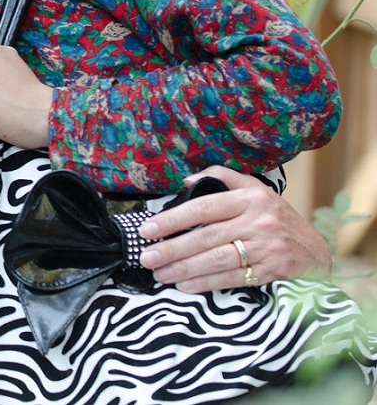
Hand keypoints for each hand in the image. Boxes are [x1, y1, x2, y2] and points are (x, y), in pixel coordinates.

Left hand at [138, 165, 330, 291]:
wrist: (315, 250)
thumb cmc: (276, 218)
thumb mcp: (256, 190)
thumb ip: (222, 177)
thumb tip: (187, 179)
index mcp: (250, 198)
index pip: (203, 207)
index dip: (173, 219)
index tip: (148, 229)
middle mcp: (258, 222)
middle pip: (206, 236)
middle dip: (172, 248)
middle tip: (147, 256)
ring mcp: (266, 248)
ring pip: (216, 259)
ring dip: (184, 268)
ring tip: (160, 273)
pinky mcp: (272, 270)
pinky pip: (232, 278)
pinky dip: (206, 283)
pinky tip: (184, 285)